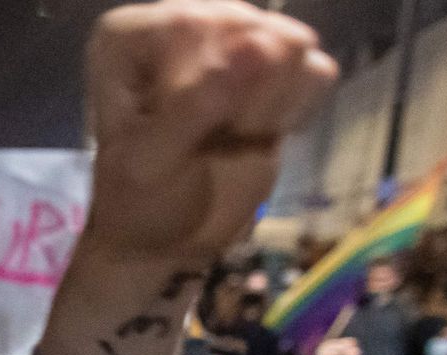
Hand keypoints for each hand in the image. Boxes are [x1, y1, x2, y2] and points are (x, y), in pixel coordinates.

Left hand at [81, 2, 335, 264]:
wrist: (169, 239)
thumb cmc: (141, 201)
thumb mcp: (153, 162)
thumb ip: (198, 105)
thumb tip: (260, 45)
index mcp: (129, 36)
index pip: (192, 27)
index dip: (202, 87)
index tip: (179, 132)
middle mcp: (180, 23)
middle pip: (250, 29)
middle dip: (239, 99)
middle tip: (208, 140)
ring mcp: (233, 38)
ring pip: (292, 45)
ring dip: (269, 107)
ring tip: (230, 136)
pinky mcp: (276, 64)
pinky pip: (317, 70)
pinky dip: (295, 112)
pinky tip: (257, 134)